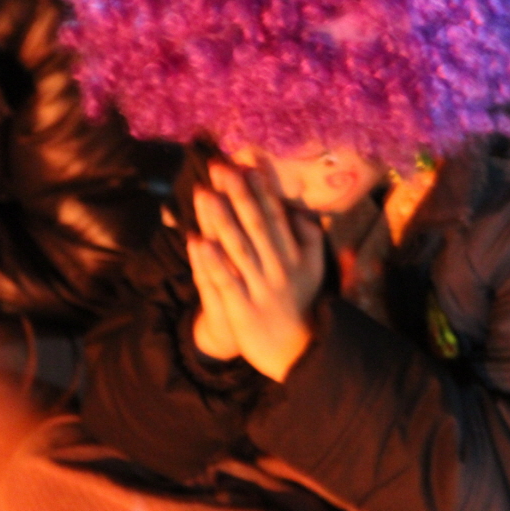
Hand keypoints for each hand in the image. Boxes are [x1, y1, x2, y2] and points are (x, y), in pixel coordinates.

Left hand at [191, 163, 324, 380]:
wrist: (294, 351)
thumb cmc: (299, 302)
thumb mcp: (313, 268)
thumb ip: (310, 237)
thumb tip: (299, 207)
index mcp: (295, 255)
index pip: (277, 214)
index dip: (263, 186)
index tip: (248, 159)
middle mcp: (279, 268)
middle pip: (256, 225)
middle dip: (238, 194)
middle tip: (220, 167)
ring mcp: (260, 288)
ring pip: (238, 249)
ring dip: (220, 220)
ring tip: (204, 193)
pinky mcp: (241, 307)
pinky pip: (224, 280)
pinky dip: (211, 261)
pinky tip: (196, 240)